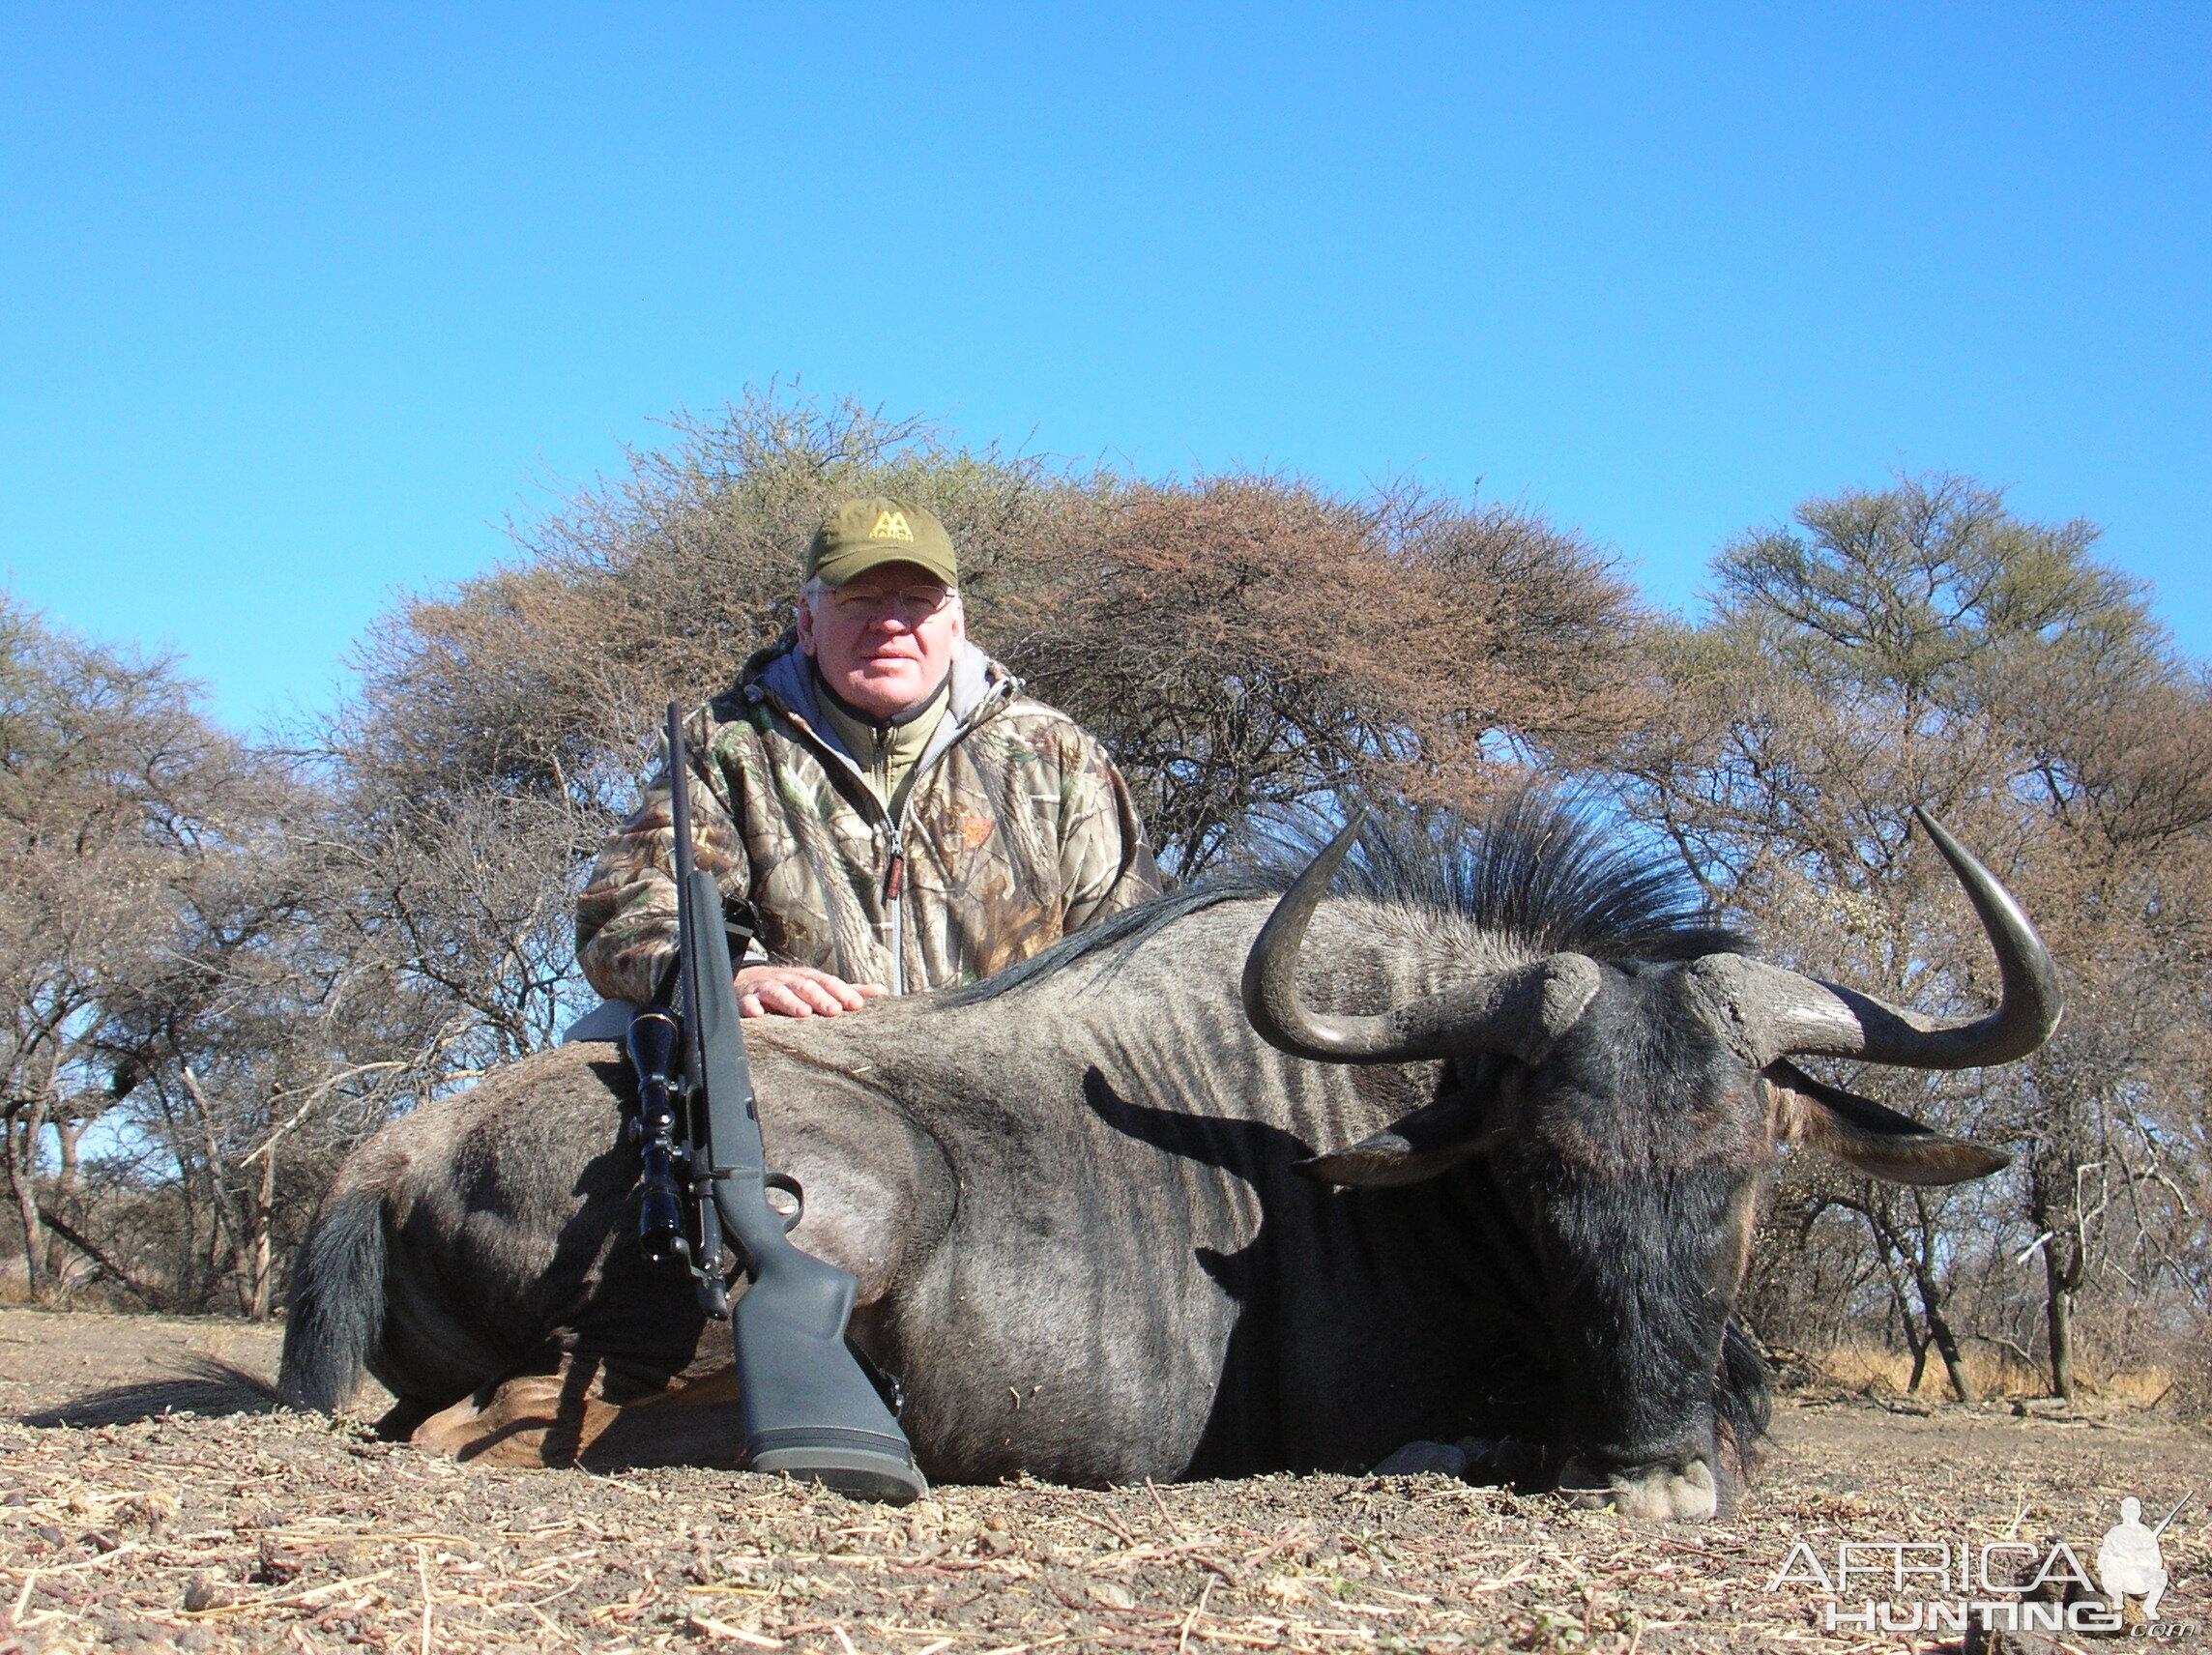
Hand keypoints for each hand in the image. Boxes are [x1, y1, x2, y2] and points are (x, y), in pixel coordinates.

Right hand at [734, 963, 887, 1018]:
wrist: (749, 982)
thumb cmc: (792, 988)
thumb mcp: (819, 987)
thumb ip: (848, 991)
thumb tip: (882, 992)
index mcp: (809, 979)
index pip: (828, 983)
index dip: (842, 992)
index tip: (857, 1006)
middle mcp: (789, 981)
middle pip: (806, 987)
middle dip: (820, 998)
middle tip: (834, 1011)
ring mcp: (767, 989)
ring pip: (779, 993)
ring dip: (791, 1002)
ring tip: (803, 1014)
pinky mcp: (746, 999)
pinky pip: (747, 1002)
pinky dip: (752, 1007)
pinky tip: (759, 1015)